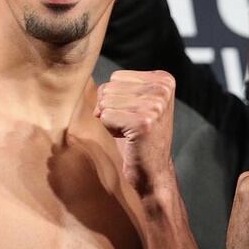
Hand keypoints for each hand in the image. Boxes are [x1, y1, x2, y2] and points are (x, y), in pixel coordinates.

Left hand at [96, 70, 174, 193]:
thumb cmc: (137, 137)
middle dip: (112, 110)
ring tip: (130, 132)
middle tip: (131, 126)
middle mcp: (162, 88)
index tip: (135, 116)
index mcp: (163, 79)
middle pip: (109, 88)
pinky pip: (106, 116)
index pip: (116, 77)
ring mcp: (155, 105)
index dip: (117, 100)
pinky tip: (128, 138)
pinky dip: (111, 130)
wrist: (153, 171)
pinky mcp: (144, 121)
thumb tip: (84, 78)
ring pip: (105, 102)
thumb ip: (120, 86)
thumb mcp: (135, 103)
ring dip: (111, 121)